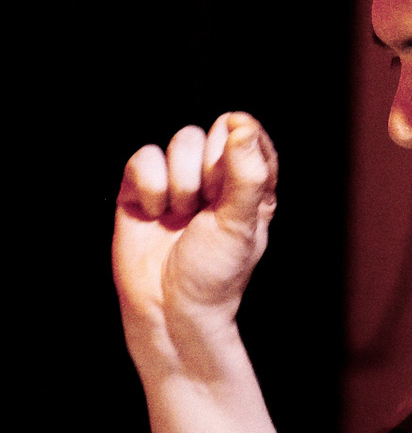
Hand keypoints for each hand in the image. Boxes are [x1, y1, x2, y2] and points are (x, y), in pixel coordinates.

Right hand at [113, 113, 278, 369]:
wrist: (168, 309)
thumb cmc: (215, 272)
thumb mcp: (241, 223)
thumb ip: (246, 173)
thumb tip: (240, 122)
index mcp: (250, 183)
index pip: (246, 134)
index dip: (236, 150)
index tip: (228, 185)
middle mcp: (215, 178)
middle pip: (208, 134)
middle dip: (205, 173)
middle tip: (204, 210)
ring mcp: (177, 181)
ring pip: (178, 142)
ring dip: (179, 183)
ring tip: (180, 217)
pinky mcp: (140, 189)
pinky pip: (142, 158)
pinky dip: (148, 186)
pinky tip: (153, 214)